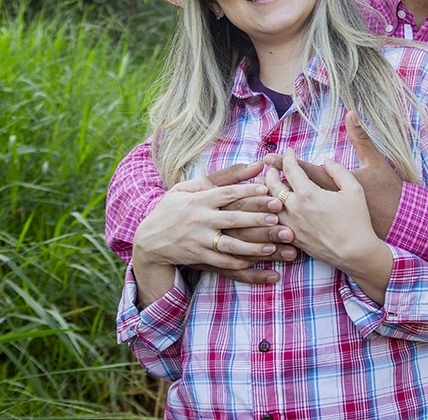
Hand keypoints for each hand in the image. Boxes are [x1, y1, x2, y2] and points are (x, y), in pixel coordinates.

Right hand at [131, 177, 278, 304]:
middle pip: (232, 219)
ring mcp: (198, 240)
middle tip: (278, 217)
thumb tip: (257, 165)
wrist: (149, 240)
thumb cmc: (174, 208)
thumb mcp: (190, 187)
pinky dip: (239, 262)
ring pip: (229, 244)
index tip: (268, 190)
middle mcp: (199, 219)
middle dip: (256, 218)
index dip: (248, 191)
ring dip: (252, 246)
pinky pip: (221, 262)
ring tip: (273, 246)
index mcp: (199, 199)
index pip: (226, 193)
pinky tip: (256, 262)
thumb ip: (224, 176)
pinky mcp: (198, 257)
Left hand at [264, 111, 403, 238]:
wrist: (355, 253)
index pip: (290, 168)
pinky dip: (270, 212)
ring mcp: (291, 225)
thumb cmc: (357, 221)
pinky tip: (274, 208)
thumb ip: (338, 171)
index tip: (289, 151)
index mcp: (308, 193)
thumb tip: (326, 161)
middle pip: (272, 185)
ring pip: (268, 205)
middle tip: (273, 167)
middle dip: (270, 172)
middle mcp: (294, 209)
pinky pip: (273, 222)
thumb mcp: (354, 189)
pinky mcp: (292, 238)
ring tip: (268, 186)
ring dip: (266, 192)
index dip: (288, 156)